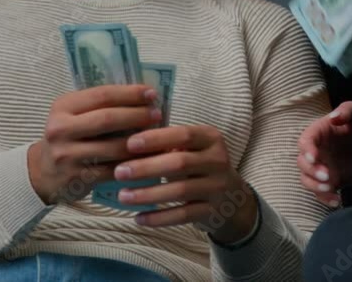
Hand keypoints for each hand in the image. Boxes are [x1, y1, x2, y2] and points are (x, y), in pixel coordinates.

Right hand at [27, 84, 161, 204]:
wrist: (42, 172)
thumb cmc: (69, 137)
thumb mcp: (74, 115)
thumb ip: (100, 105)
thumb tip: (143, 97)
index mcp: (63, 107)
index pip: (102, 95)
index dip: (130, 93)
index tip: (151, 94)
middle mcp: (60, 129)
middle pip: (108, 119)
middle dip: (137, 115)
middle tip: (157, 115)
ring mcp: (67, 155)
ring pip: (113, 147)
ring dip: (141, 142)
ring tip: (157, 136)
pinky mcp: (76, 178)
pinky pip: (113, 170)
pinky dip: (134, 164)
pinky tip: (148, 159)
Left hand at [113, 125, 258, 244]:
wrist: (232, 199)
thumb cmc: (200, 166)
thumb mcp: (193, 149)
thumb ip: (168, 145)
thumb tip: (127, 143)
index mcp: (211, 139)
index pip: (184, 135)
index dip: (156, 139)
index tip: (129, 144)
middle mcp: (218, 161)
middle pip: (180, 163)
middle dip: (146, 168)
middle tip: (119, 172)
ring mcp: (217, 187)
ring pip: (180, 191)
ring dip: (148, 194)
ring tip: (123, 196)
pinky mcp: (212, 211)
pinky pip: (183, 215)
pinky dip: (159, 217)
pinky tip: (138, 218)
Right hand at [297, 101, 351, 206]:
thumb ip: (346, 110)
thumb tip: (334, 118)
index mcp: (318, 133)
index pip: (305, 141)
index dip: (307, 150)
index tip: (315, 157)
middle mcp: (316, 151)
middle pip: (302, 163)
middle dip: (312, 171)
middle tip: (327, 175)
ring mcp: (321, 167)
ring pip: (307, 180)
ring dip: (315, 186)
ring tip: (331, 187)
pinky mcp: (329, 181)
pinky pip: (320, 193)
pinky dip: (325, 198)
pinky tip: (337, 201)